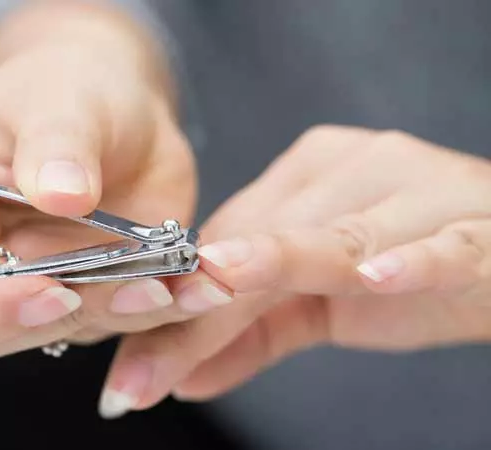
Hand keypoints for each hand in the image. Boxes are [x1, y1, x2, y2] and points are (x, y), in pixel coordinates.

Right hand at [0, 2, 198, 356]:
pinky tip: (193, 286)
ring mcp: (18, 280)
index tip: (54, 292)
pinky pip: (106, 318)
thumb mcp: (61, 96)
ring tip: (175, 286)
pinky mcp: (72, 291)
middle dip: (65, 317)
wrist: (114, 104)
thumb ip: (56, 143)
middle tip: (137, 290)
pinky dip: (152, 309)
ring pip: (55, 331)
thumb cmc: (67, 85)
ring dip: (119, 314)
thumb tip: (61, 194)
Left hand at [98, 125, 490, 417]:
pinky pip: (440, 241)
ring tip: (219, 285)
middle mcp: (355, 169)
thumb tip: (184, 379)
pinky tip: (380, 275)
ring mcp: (415, 192)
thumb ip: (253, 336)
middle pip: (264, 240)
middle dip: (204, 306)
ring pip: (336, 235)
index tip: (131, 354)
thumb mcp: (321, 304)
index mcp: (310, 176)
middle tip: (147, 368)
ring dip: (279, 263)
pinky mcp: (474, 226)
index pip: (229, 238)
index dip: (178, 295)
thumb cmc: (410, 268)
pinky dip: (411, 258)